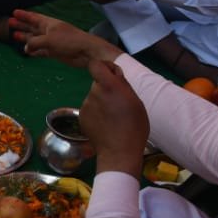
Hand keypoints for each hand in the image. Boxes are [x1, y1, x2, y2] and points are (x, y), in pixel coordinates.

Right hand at [10, 9, 121, 67]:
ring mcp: (52, 42)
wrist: (86, 52)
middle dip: (22, 25)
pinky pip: (40, 51)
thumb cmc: (69, 41)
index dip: (24, 15)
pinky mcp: (54, 52)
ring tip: (14, 35)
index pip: (34, 17)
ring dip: (25, 38)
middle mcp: (49, 31)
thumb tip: (25, 47)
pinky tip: (26, 51)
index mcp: (49, 24)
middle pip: (32, 27)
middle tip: (9, 23)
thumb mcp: (48, 39)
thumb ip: (34, 42)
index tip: (14, 12)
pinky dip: (33, 51)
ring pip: (35, 39)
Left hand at [79, 58, 148, 177]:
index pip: (96, 65)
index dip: (103, 67)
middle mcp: (93, 93)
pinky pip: (90, 109)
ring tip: (114, 118)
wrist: (119, 152)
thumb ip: (123, 85)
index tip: (112, 75)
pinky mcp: (81, 116)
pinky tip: (106, 125)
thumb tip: (114, 74)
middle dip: (107, 89)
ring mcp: (85, 105)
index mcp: (109, 86)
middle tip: (119, 104)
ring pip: (94, 97)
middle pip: (97, 84)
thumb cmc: (134, 127)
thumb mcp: (136, 102)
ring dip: (102, 102)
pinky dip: (97, 113)